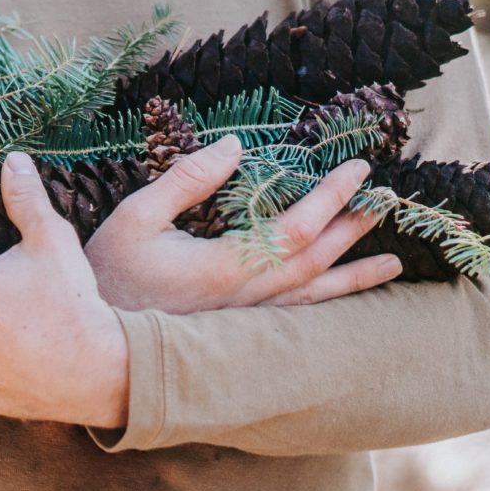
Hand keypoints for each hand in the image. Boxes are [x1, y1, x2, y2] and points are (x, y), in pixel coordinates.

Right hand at [85, 135, 401, 313]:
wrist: (98, 345)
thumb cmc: (110, 275)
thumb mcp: (136, 216)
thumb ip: (186, 179)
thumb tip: (234, 145)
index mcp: (224, 266)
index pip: (295, 228)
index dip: (330, 197)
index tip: (358, 169)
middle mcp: (245, 298)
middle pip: (315, 261)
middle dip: (353, 228)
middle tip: (387, 202)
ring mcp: (243, 320)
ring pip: (311, 298)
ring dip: (353, 277)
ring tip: (392, 263)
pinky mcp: (237, 331)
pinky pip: (293, 319)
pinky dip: (324, 307)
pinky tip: (341, 301)